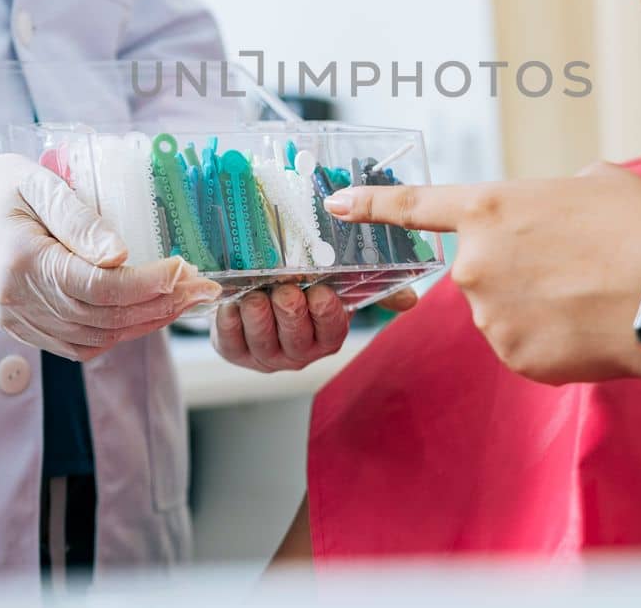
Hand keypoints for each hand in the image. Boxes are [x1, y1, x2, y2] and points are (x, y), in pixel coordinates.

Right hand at [0, 148, 221, 360]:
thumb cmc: (2, 187)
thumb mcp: (39, 183)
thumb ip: (80, 218)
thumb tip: (122, 254)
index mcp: (22, 260)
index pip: (97, 286)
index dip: (147, 283)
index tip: (185, 269)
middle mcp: (17, 300)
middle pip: (102, 317)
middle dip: (159, 305)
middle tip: (202, 288)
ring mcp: (17, 320)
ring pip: (95, 338)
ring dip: (145, 323)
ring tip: (184, 300)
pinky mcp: (21, 328)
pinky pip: (77, 345)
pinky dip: (116, 334)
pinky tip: (144, 314)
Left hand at [211, 283, 418, 371]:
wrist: (253, 291)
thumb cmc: (302, 287)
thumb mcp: (338, 286)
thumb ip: (370, 290)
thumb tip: (410, 299)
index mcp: (326, 338)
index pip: (332, 332)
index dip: (326, 314)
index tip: (321, 292)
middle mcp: (297, 353)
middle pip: (296, 338)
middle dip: (291, 313)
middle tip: (286, 290)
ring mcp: (264, 355)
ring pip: (262, 341)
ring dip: (259, 317)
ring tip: (256, 295)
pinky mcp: (233, 351)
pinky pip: (230, 342)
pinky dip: (230, 321)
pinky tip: (231, 302)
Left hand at [324, 163, 640, 384]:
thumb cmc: (640, 230)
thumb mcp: (596, 182)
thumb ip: (555, 194)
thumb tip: (561, 209)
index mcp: (489, 209)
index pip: (413, 207)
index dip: (371, 204)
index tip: (336, 203)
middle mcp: (475, 264)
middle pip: (482, 269)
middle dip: (517, 270)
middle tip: (572, 268)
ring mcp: (491, 317)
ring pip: (504, 312)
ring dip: (537, 307)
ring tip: (591, 297)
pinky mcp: (515, 359)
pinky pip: (526, 347)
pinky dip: (554, 342)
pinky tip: (590, 328)